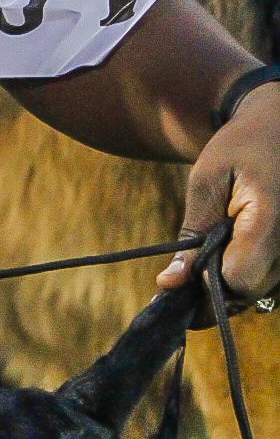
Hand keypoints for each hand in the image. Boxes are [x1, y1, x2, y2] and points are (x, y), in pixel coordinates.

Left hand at [156, 83, 279, 304]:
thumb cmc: (241, 147)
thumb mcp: (207, 181)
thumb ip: (192, 234)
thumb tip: (170, 284)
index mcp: (272, 219)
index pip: (239, 278)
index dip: (210, 279)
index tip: (192, 262)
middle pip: (252, 291)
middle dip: (219, 283)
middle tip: (198, 259)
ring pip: (265, 290)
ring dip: (237, 279)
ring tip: (221, 245)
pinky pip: (274, 280)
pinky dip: (254, 271)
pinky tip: (239, 248)